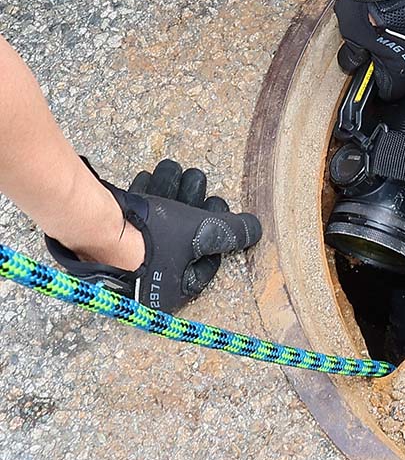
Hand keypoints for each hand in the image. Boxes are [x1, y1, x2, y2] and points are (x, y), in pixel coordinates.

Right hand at [46, 159, 261, 311]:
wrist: (95, 229)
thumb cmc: (153, 239)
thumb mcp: (203, 233)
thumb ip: (232, 232)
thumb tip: (255, 230)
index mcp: (171, 291)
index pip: (204, 262)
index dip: (217, 232)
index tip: (218, 204)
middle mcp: (147, 281)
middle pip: (179, 238)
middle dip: (190, 202)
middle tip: (197, 177)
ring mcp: (124, 263)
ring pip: (157, 223)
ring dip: (170, 192)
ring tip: (175, 168)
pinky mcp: (106, 244)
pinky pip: (134, 219)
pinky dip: (146, 197)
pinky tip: (151, 176)